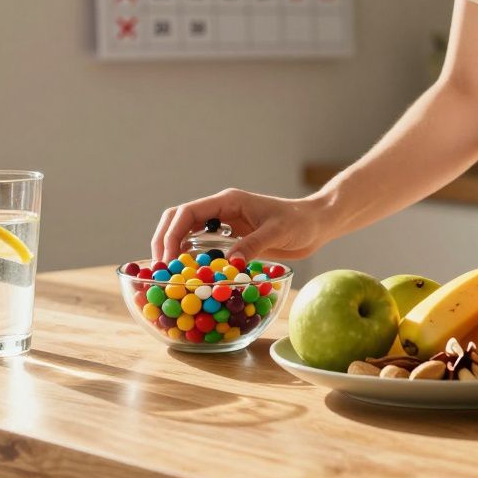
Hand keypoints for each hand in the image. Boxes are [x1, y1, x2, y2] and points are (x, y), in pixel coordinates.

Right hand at [150, 189, 332, 263]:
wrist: (316, 224)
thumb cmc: (300, 222)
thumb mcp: (277, 231)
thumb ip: (254, 244)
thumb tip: (230, 263)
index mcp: (228, 201)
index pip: (187, 213)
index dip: (171, 234)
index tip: (167, 258)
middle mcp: (222, 211)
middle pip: (179, 221)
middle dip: (165, 241)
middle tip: (161, 268)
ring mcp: (225, 225)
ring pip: (188, 234)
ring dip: (176, 251)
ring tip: (171, 275)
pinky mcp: (232, 240)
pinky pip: (205, 248)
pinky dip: (194, 260)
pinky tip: (192, 276)